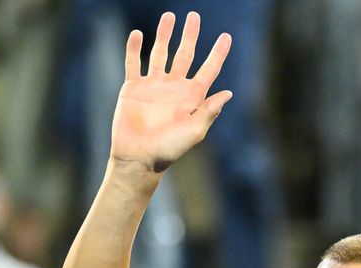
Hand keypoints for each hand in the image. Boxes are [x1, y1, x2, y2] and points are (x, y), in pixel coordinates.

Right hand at [109, 11, 234, 174]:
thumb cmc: (169, 150)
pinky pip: (133, 63)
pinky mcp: (132, 88)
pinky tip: (137, 34)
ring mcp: (153, 86)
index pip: (208, 69)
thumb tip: (228, 93)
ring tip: (169, 16)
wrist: (138, 159)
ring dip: (164, 35)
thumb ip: (209, 112)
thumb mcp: (194, 132)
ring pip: (160, 53)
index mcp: (192, 97)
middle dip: (190, 35)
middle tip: (194, 16)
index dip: (218, 53)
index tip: (226, 36)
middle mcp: (174, 88)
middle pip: (184, 54)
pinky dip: (134, 49)